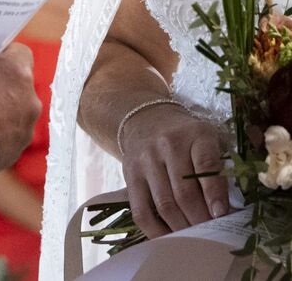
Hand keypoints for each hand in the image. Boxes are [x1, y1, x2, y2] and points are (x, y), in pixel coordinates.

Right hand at [0, 29, 40, 170]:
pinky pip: (9, 134)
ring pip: (15, 110)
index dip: (1, 53)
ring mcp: (24, 130)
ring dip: (0, 108)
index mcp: (18, 73)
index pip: (20, 52)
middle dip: (0, 82)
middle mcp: (29, 101)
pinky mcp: (15, 152)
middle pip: (18, 82)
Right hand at [120, 104, 227, 237]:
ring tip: (195, 241)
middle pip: (184, 192)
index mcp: (195, 133)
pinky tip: (170, 239)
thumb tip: (229, 212)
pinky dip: (156, 232)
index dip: (214, 193)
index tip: (222, 216)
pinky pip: (141, 212)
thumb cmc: (187, 137)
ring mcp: (145, 160)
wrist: (147, 119)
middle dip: (200, 220)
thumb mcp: (207, 140)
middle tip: (212, 237)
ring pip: (164, 205)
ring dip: (182, 229)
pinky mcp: (130, 175)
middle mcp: (168, 144)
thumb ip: (219, 169)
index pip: (206, 164)